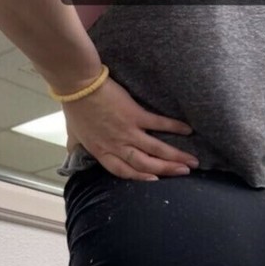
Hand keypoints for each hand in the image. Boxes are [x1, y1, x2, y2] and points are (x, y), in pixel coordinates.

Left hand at [60, 75, 198, 180]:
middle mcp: (117, 145)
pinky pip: (158, 124)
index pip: (123, 172)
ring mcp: (128, 131)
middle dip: (166, 170)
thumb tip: (74, 153)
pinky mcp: (135, 115)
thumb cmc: (75, 108)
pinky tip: (188, 130)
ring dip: (175, 157)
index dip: (140, 178)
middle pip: (145, 164)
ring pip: (155, 149)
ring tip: (191, 161)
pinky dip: (174, 127)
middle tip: (184, 173)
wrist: (79, 85)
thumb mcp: (73, 134)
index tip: (156, 180)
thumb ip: (77, 146)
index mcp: (102, 152)